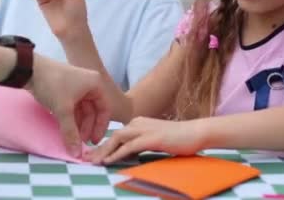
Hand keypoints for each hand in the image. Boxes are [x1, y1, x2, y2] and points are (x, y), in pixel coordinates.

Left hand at [28, 54, 110, 157]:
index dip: (100, 127)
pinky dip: (70, 118)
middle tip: (79, 143)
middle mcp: (89, 84)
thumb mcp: (63, 110)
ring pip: (82, 110)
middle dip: (86, 127)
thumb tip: (76, 154)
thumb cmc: (52, 85)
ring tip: (72, 138)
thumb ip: (70, 132)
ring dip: (78, 124)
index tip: (93, 142)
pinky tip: (65, 129)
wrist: (29, 70)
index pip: (104, 110)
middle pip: (93, 111)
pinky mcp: (66, 89)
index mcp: (95, 84)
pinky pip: (73, 107)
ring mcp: (77, 86)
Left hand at [88, 117, 205, 164]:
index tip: (92, 155)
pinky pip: (129, 147)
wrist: (196, 132)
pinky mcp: (151, 138)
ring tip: (93, 162)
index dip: (102, 145)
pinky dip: (116, 154)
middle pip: (112, 135)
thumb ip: (141, 143)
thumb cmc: (178, 138)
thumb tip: (128, 153)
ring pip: (117, 139)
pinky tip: (108, 161)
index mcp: (138, 122)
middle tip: (86, 160)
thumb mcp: (155, 139)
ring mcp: (144, 129)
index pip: (116, 134)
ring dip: (104, 151)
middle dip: (98, 149)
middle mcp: (138, 123)